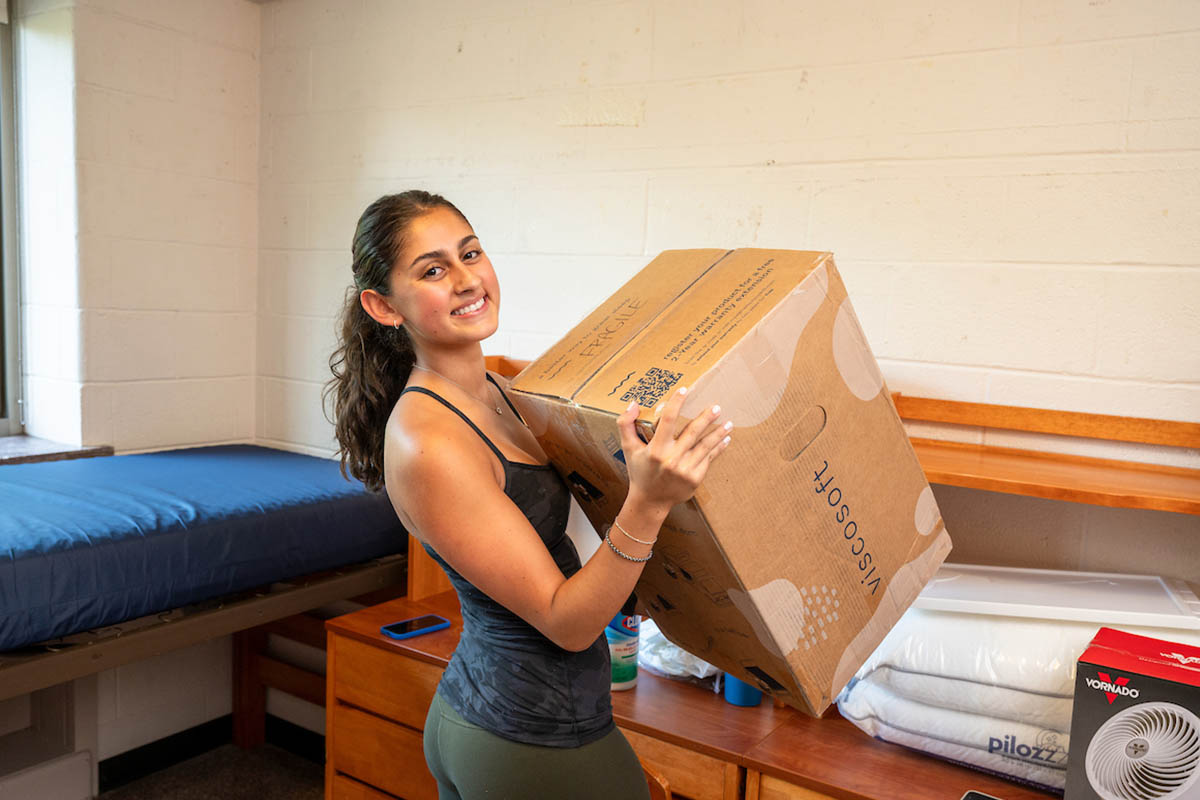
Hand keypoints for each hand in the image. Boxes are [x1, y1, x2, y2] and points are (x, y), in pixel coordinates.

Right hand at [616, 386, 731, 514]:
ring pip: (705, 446)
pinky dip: (718, 448)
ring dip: (718, 433)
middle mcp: (671, 459)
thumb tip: (633, 404)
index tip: (684, 390)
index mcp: (655, 450)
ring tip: (729, 423)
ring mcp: (685, 470)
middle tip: (716, 407)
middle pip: (692, 432)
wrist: (650, 501)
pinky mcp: (695, 479)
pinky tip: (726, 439)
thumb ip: (625, 424)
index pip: (668, 420)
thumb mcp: (628, 448)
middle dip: (706, 418)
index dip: (676, 403)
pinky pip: (708, 459)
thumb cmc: (640, 472)